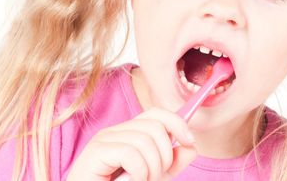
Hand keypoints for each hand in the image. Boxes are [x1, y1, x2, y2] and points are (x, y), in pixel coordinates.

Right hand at [66, 107, 197, 180]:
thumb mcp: (153, 176)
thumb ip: (172, 163)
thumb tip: (191, 147)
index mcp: (128, 132)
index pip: (156, 113)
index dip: (177, 123)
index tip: (189, 141)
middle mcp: (115, 131)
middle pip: (155, 126)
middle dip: (164, 155)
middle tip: (154, 177)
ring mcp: (103, 139)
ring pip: (146, 141)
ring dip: (151, 169)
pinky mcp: (95, 152)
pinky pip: (131, 154)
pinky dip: (138, 173)